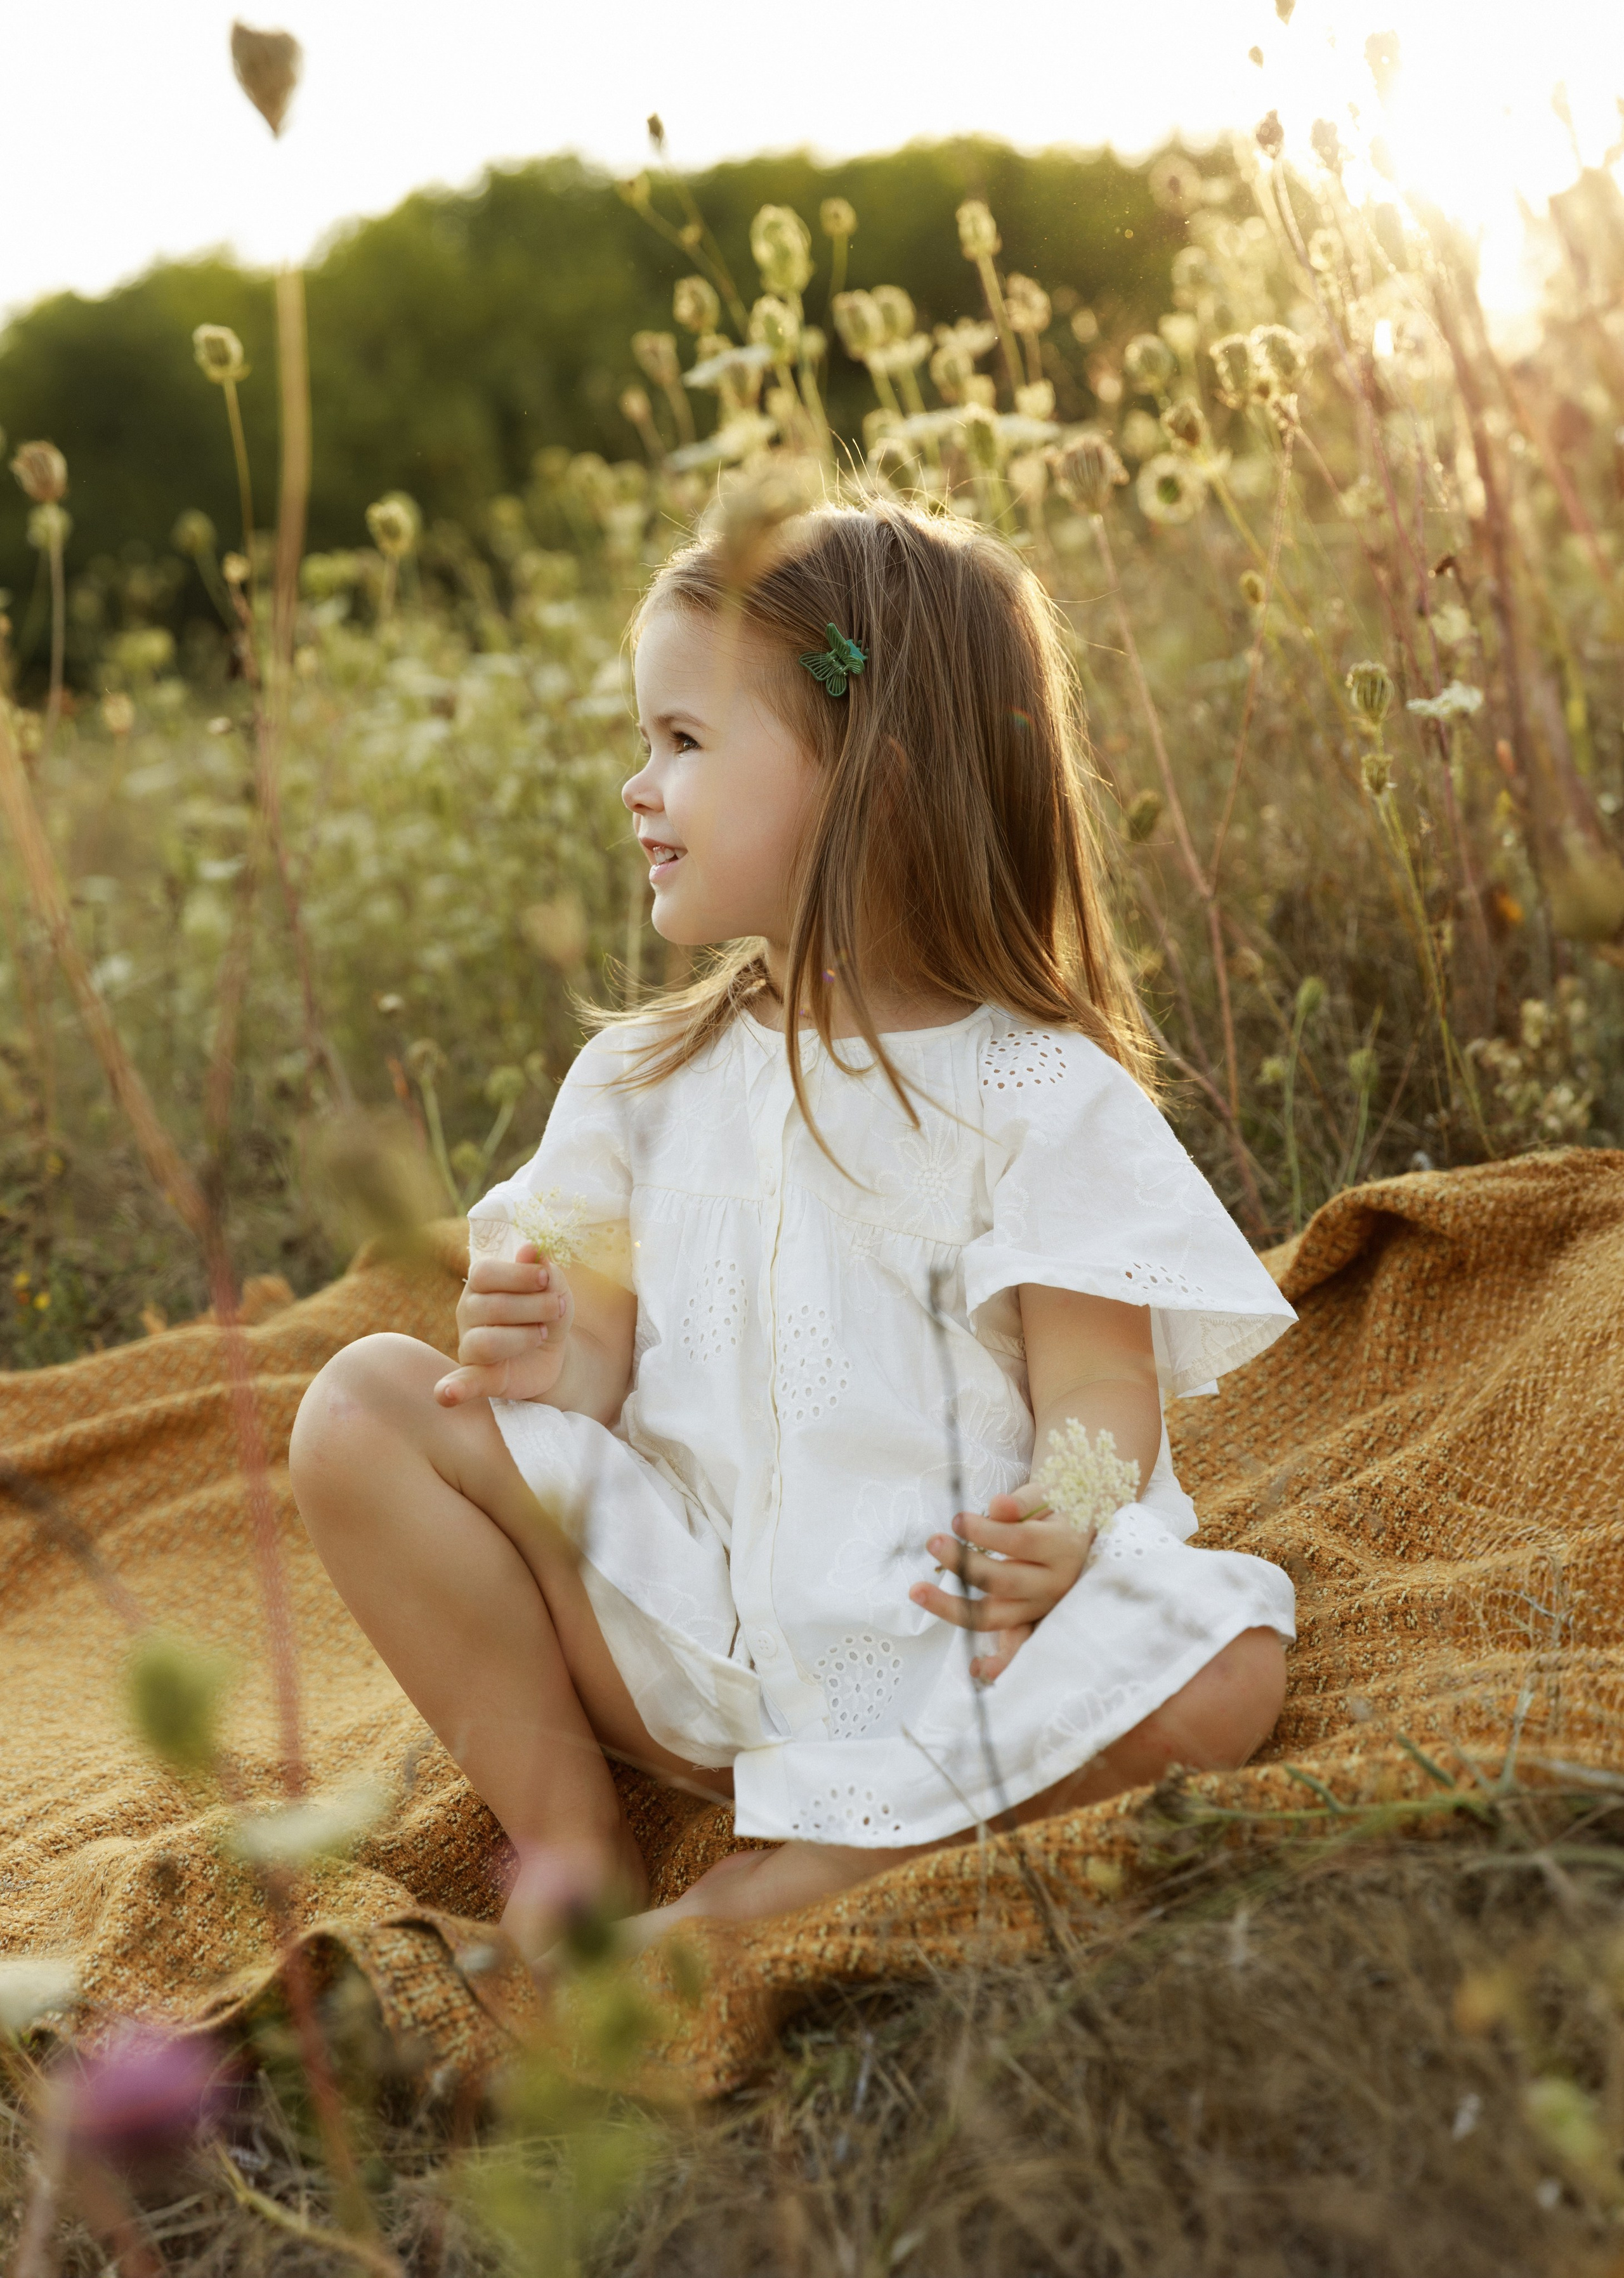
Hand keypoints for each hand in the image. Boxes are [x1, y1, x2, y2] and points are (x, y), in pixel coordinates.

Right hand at [434, 1241, 573, 1406]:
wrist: (553, 1351)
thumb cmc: (546, 1311)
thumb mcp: (554, 1289)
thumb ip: (543, 1271)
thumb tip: (532, 1248)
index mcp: (482, 1284)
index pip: (484, 1273)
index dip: (517, 1275)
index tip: (546, 1279)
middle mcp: (468, 1312)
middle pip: (491, 1306)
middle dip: (534, 1306)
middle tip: (558, 1308)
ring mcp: (470, 1345)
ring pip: (486, 1342)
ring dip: (522, 1338)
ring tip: (543, 1334)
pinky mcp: (480, 1376)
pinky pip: (462, 1383)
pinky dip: (453, 1389)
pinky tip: (447, 1396)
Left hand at [909, 1481, 1095, 1684]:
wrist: (1077, 1538)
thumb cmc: (1055, 1513)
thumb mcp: (1046, 1498)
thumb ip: (1023, 1502)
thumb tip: (997, 1506)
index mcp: (1062, 1548)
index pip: (1021, 1542)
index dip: (986, 1533)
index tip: (957, 1520)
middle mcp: (1054, 1584)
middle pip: (1004, 1581)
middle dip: (964, 1564)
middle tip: (933, 1542)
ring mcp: (1040, 1608)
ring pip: (996, 1617)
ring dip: (953, 1607)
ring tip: (917, 1591)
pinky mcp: (1028, 1623)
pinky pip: (1011, 1645)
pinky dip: (997, 1662)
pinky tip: (975, 1670)